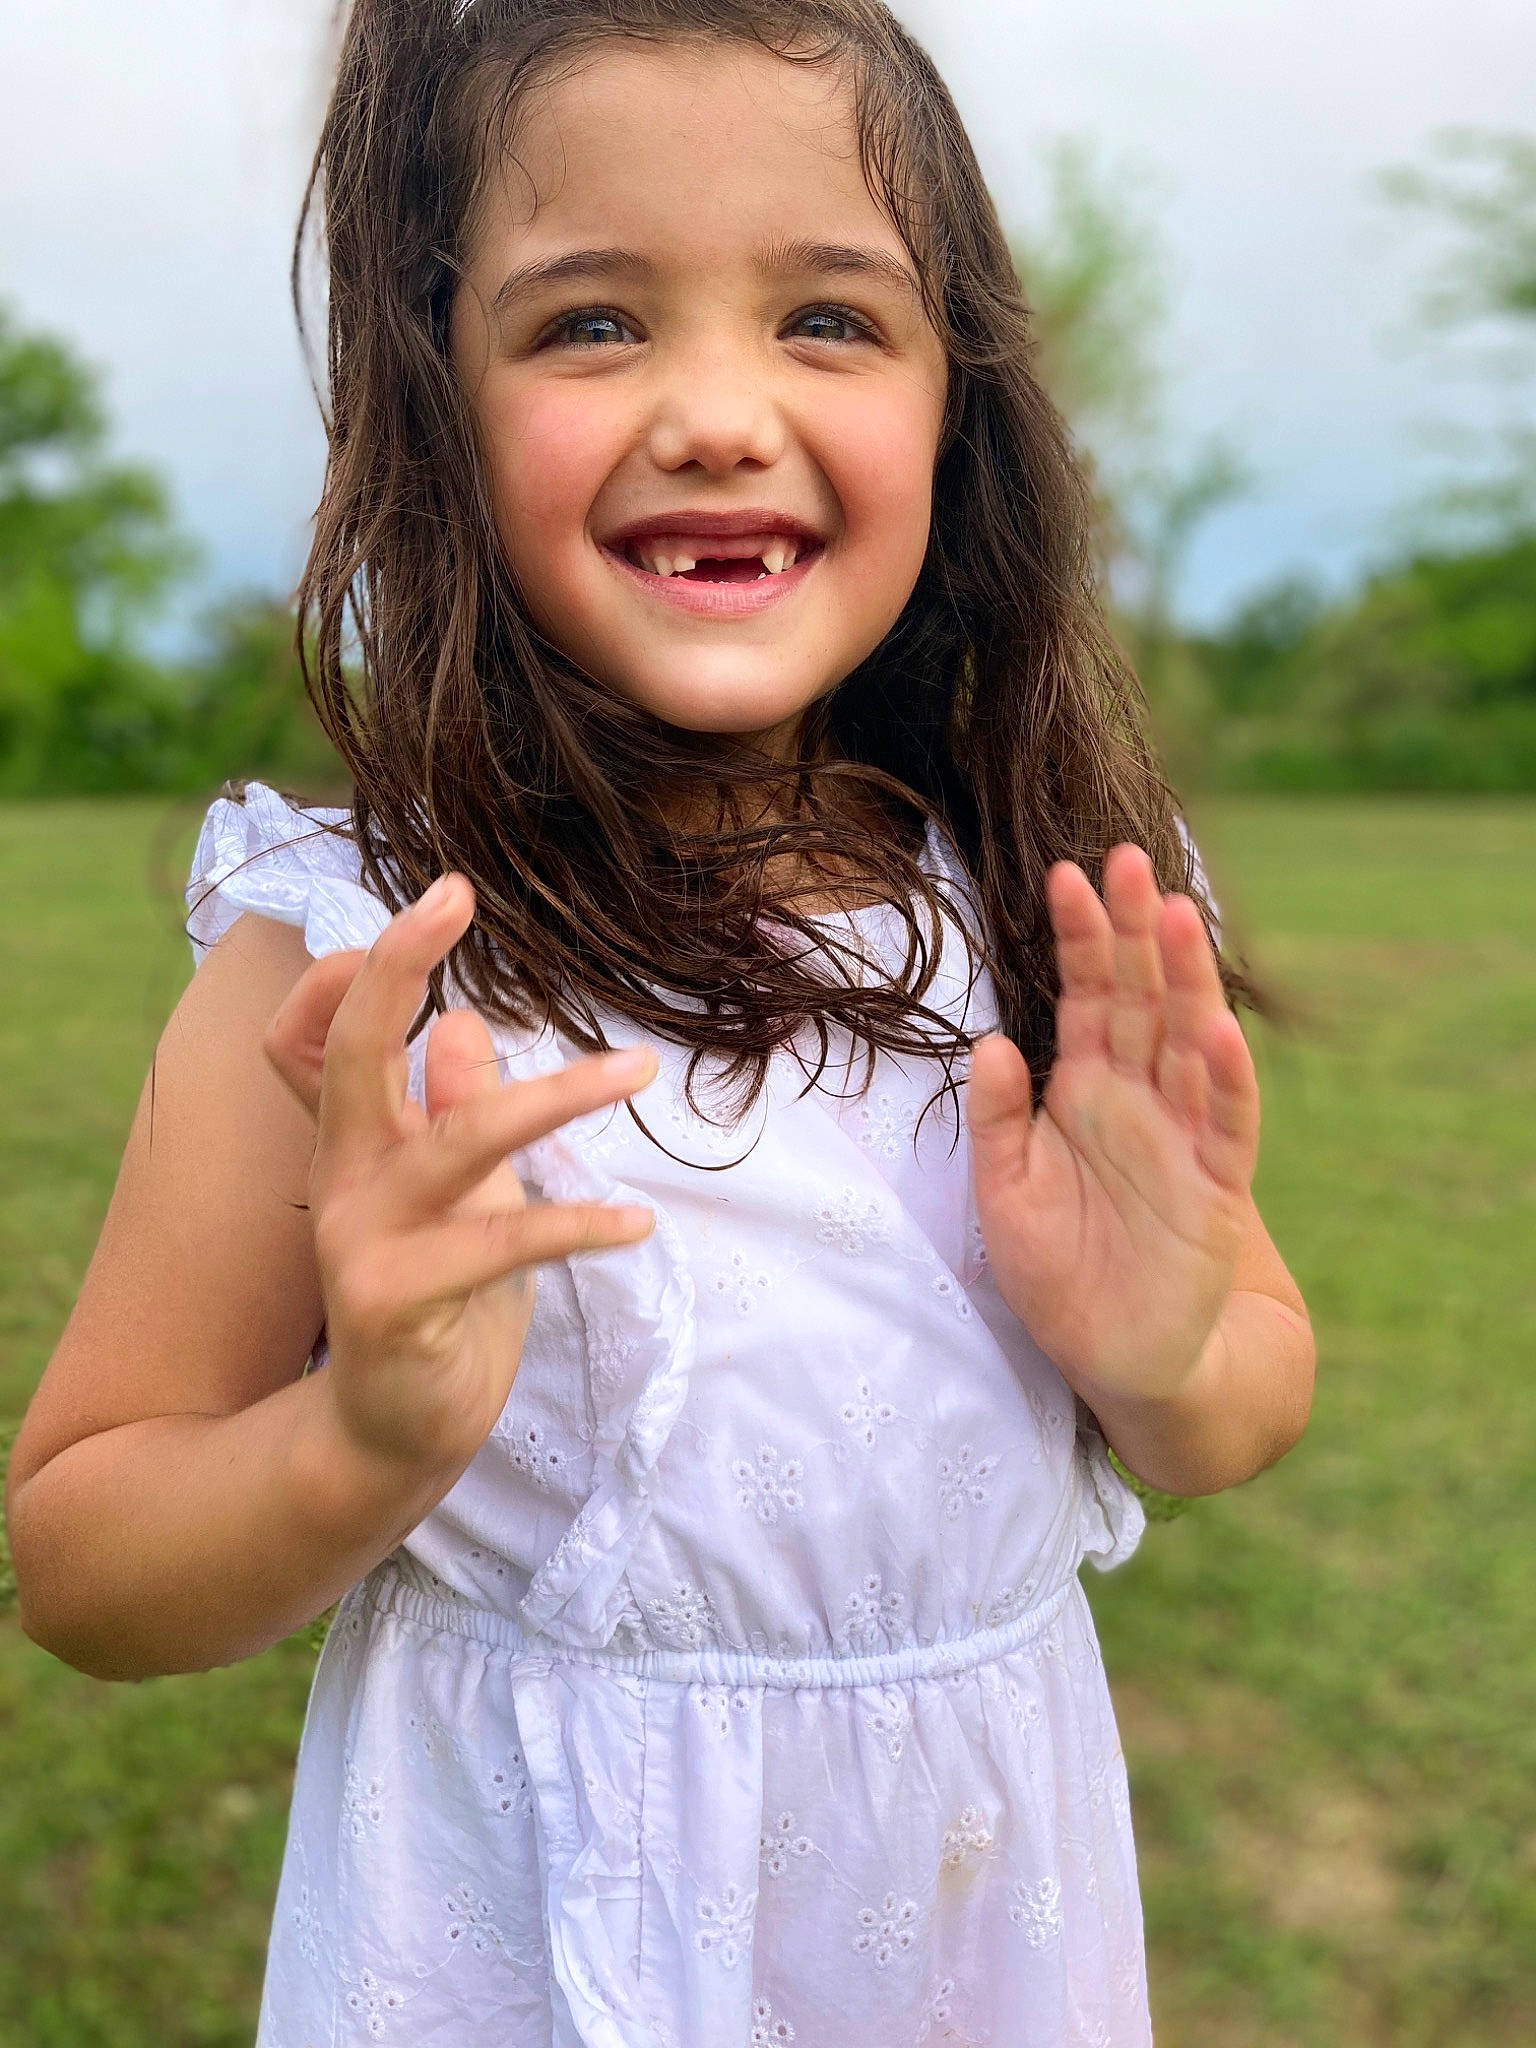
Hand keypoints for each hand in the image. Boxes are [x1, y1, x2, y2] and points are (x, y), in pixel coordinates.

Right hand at [263, 875, 657, 1477]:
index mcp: (359, 1140)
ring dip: (553, 1097)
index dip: (377, 963)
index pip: (338, 1031)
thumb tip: (466, 1027)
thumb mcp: (459, 1196)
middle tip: (453, 893)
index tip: (443, 897)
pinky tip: (636, 1226)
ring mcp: (363, 1238)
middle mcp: (348, 1175)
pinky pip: (501, 1246)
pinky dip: (575, 1230)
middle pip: (354, 1050)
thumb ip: (453, 1113)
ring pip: (459, 1140)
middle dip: (398, 965)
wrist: (396, 1429)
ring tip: (637, 1071)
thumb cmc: (439, 1301)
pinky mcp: (396, 1303)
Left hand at [966, 845, 1258, 1408]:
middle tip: (1126, 859)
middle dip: (1135, 930)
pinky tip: (1215, 1028)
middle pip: (1142, 998)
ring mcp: (1184, 1136)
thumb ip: (999, 1119)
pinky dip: (1223, 1077)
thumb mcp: (1005, 1193)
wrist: (1121, 1357)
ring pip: (1189, 1041)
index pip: (1088, 997)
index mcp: (1086, 1090)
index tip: (1066, 876)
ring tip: (1176, 915)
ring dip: (1185, 981)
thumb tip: (991, 1041)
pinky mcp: (1217, 1187)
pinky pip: (1225, 1122)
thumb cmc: (1060, 1271)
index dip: (1081, 939)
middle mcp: (1140, 1098)